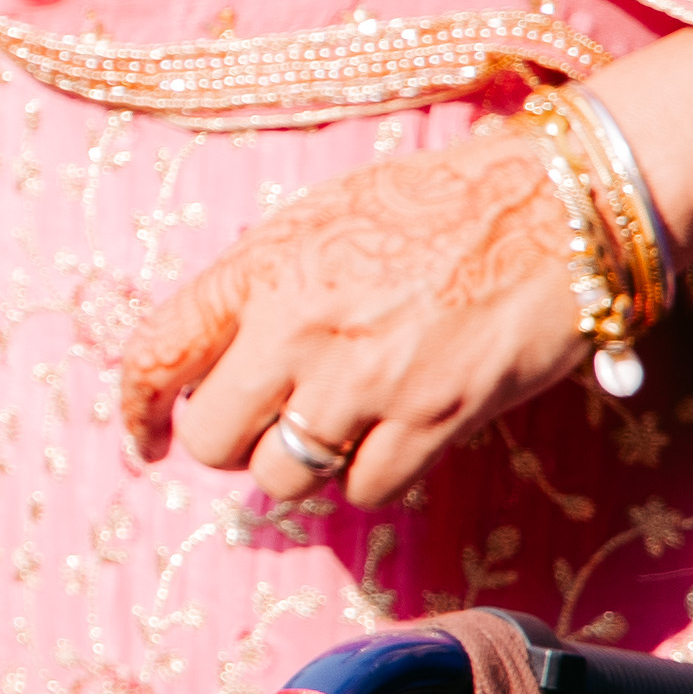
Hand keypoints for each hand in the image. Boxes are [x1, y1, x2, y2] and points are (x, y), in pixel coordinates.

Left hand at [110, 131, 590, 508]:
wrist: (556, 204)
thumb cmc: (436, 204)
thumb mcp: (319, 220)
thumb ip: (259, 287)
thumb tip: (218, 358)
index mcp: (258, 268)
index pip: (157, 353)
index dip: (137, 409)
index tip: (144, 439)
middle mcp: (297, 327)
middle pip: (213, 442)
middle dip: (231, 446)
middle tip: (267, 426)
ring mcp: (364, 378)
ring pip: (285, 478)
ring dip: (304, 467)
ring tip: (340, 427)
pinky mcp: (434, 416)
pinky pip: (367, 489)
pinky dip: (374, 477)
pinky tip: (396, 436)